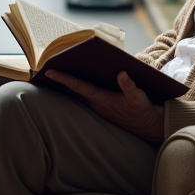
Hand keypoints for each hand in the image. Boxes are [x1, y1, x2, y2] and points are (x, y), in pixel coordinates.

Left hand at [45, 70, 164, 142]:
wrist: (148, 125)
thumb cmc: (142, 110)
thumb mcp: (137, 96)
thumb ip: (129, 85)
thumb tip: (122, 73)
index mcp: (102, 99)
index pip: (78, 86)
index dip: (63, 78)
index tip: (49, 72)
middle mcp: (97, 103)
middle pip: (74, 89)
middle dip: (61, 81)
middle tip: (46, 69)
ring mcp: (99, 106)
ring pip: (79, 94)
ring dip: (68, 85)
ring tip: (56, 72)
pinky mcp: (103, 107)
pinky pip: (86, 96)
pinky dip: (78, 88)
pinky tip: (75, 81)